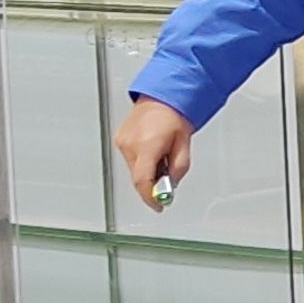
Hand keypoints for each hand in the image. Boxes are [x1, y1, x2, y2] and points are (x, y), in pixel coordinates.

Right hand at [112, 97, 194, 211]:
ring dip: (147, 172)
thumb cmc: (174, 116)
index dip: (150, 198)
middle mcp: (131, 144)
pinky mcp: (119, 140)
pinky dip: (141, 162)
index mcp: (147, 145)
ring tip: (161, 157)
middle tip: (167, 178)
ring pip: (133, 170)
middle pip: (138, 178)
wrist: (161, 97)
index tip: (158, 206)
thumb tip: (171, 185)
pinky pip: (130, 160)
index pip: (142, 181)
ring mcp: (122, 141)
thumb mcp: (184, 145)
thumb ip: (178, 169)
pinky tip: (151, 151)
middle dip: (152, 184)